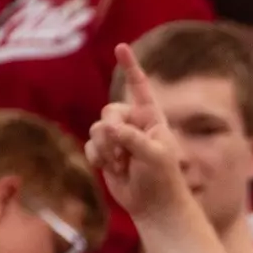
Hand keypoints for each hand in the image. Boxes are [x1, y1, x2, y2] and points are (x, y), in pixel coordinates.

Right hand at [86, 44, 187, 219]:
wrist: (154, 205)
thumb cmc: (163, 180)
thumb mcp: (155, 156)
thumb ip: (133, 139)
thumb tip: (109, 128)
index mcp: (151, 117)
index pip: (140, 87)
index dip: (131, 67)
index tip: (121, 47)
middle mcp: (133, 123)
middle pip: (109, 111)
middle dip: (111, 132)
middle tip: (123, 153)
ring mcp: (117, 138)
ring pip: (96, 129)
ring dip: (106, 149)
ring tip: (121, 165)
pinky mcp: (106, 153)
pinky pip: (90, 146)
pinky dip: (97, 157)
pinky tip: (110, 169)